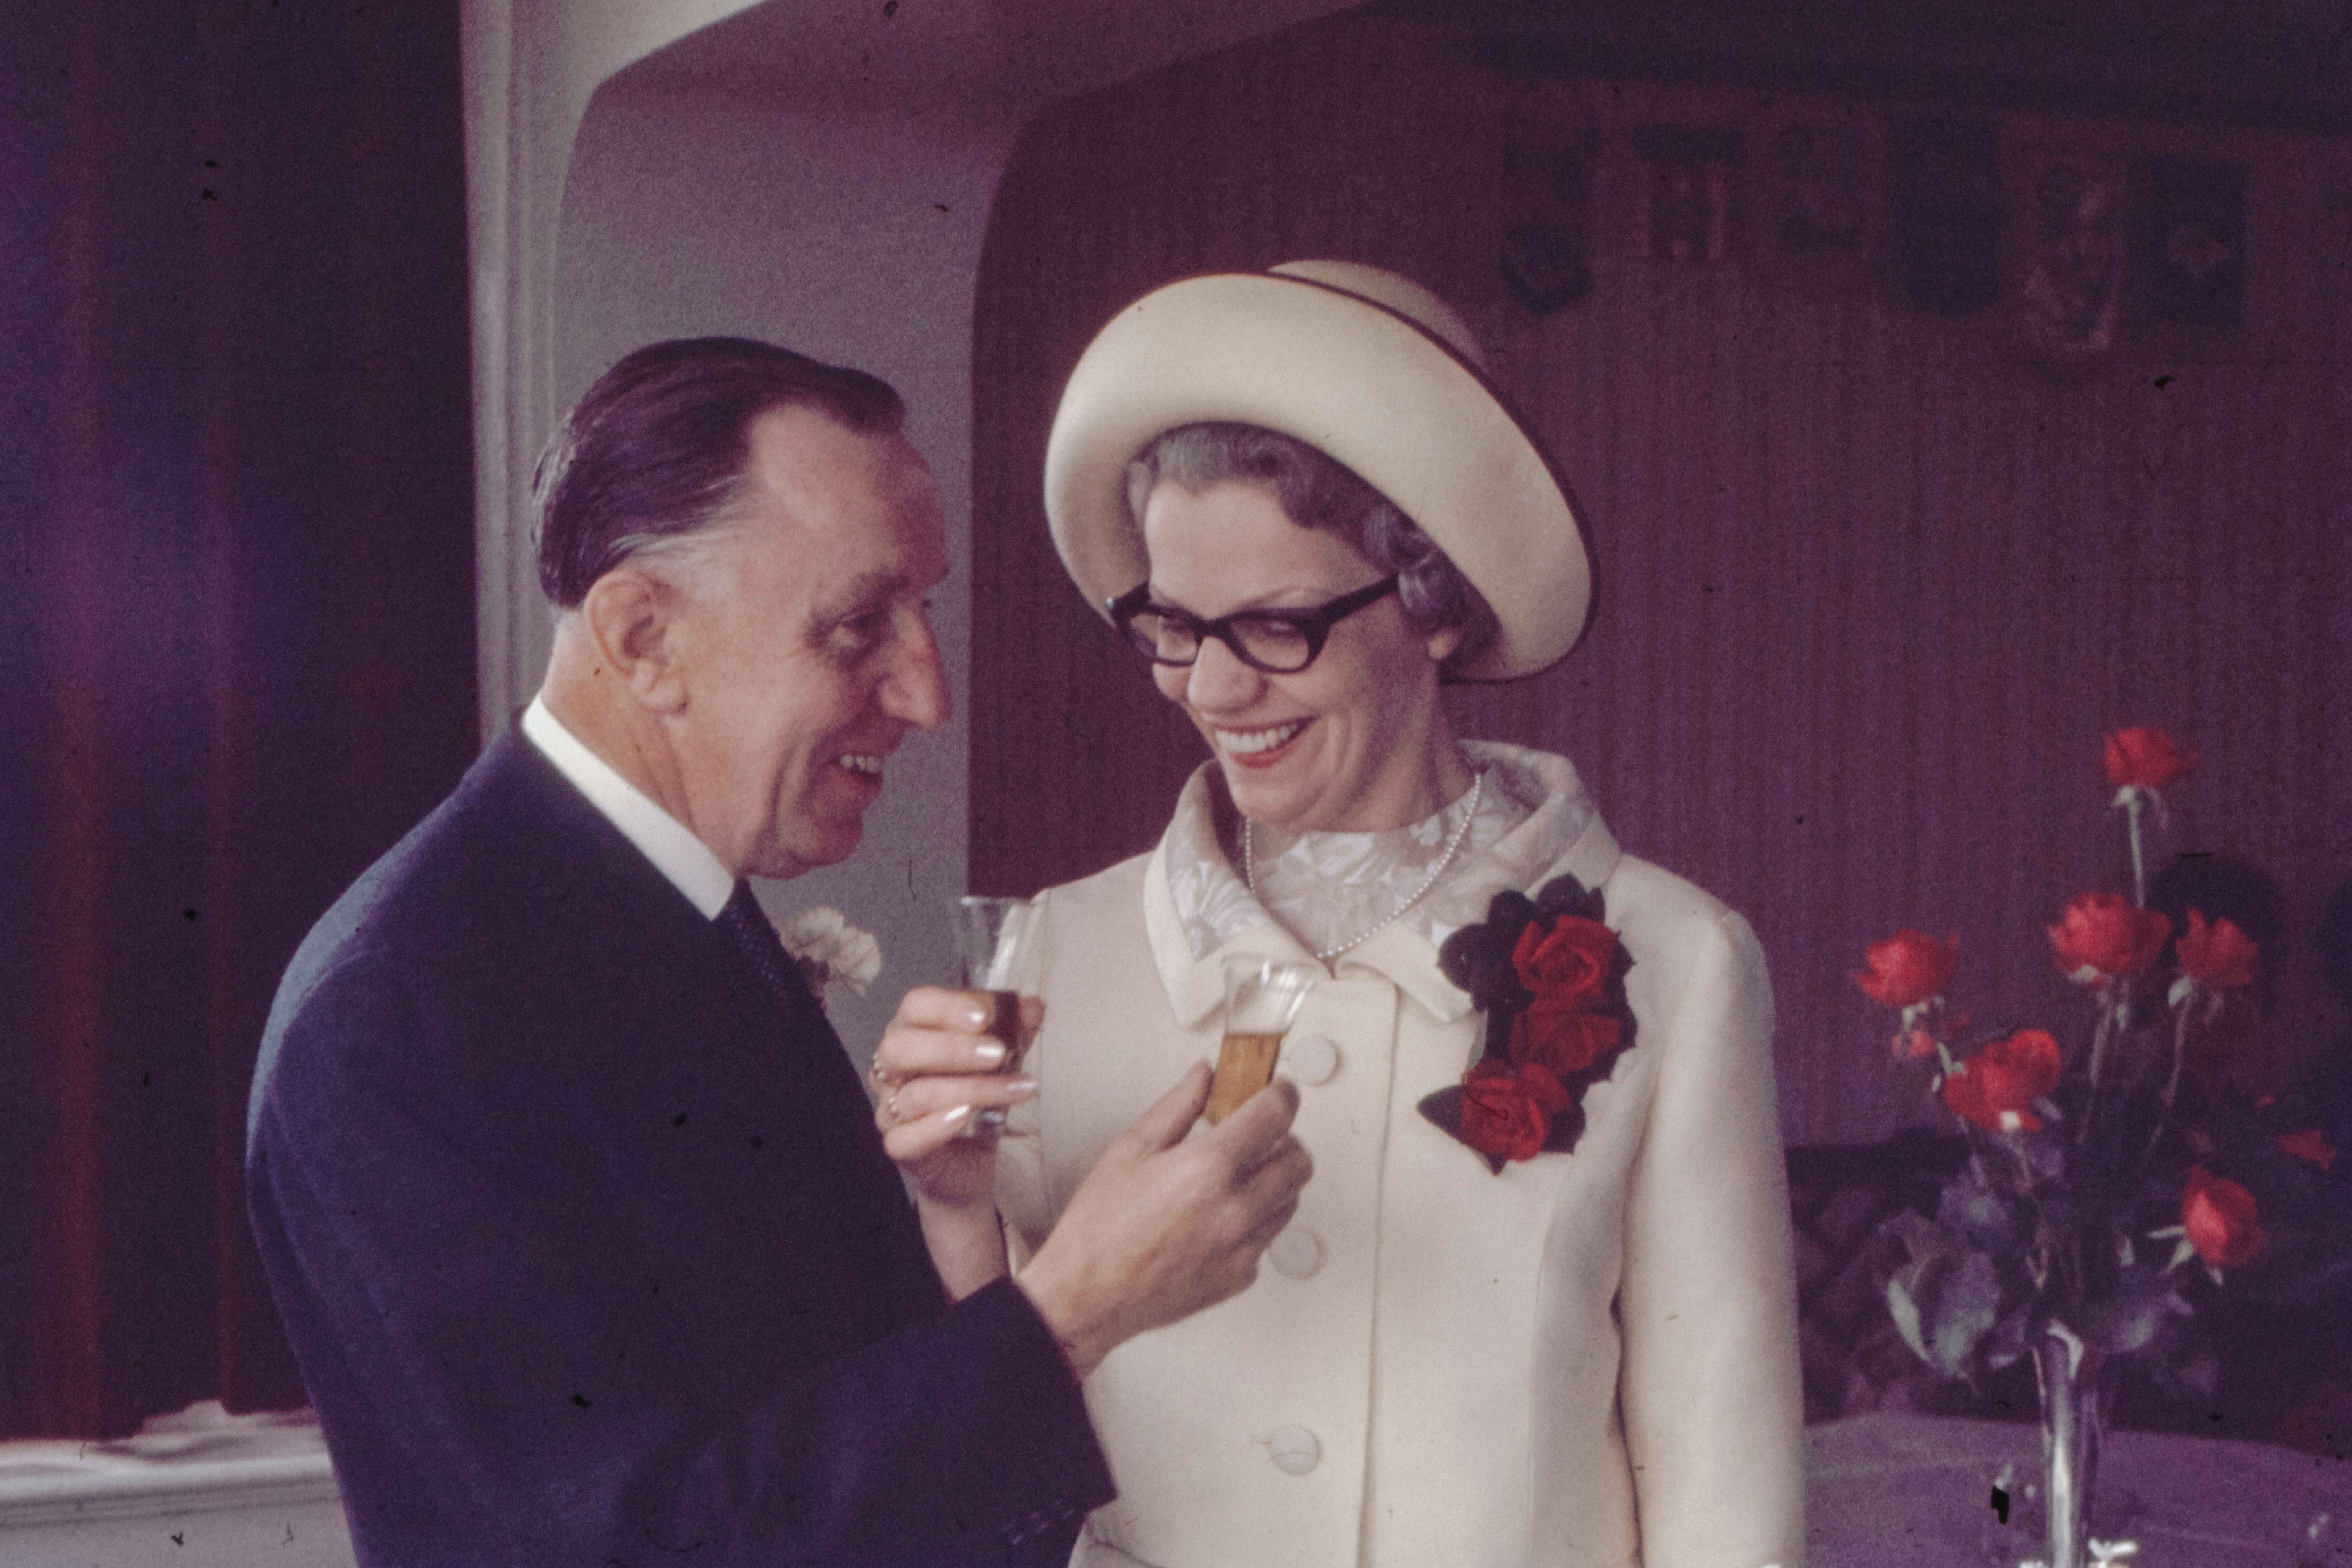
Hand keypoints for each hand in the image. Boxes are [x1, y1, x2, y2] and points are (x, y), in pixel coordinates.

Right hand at [870, 985, 1039, 1209]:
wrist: (974, 1153)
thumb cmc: (978, 1093)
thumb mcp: (1002, 1057)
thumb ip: (1015, 1030)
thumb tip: (1031, 1007)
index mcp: (913, 1032)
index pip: (915, 1006)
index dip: (946, 1007)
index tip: (985, 1016)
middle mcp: (892, 1068)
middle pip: (900, 1047)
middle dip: (952, 1048)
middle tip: (998, 1053)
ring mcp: (891, 1108)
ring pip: (915, 1095)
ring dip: (970, 1089)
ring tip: (1012, 1088)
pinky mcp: (899, 1145)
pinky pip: (905, 1138)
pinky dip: (935, 1127)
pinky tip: (966, 1117)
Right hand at [1017, 1062, 1311, 1376]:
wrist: (1086, 1296)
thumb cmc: (1098, 1229)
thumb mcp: (1131, 1149)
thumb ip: (1177, 1105)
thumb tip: (1203, 1076)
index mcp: (1208, 1168)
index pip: (1275, 1116)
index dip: (1283, 1094)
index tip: (1280, 1090)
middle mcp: (1235, 1209)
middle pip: (1299, 1161)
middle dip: (1287, 1138)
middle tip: (1264, 1133)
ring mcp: (1241, 1247)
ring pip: (1290, 1201)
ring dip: (1277, 1180)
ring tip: (1242, 1173)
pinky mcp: (1239, 1277)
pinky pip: (1267, 1239)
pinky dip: (1256, 1220)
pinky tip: (1223, 1214)